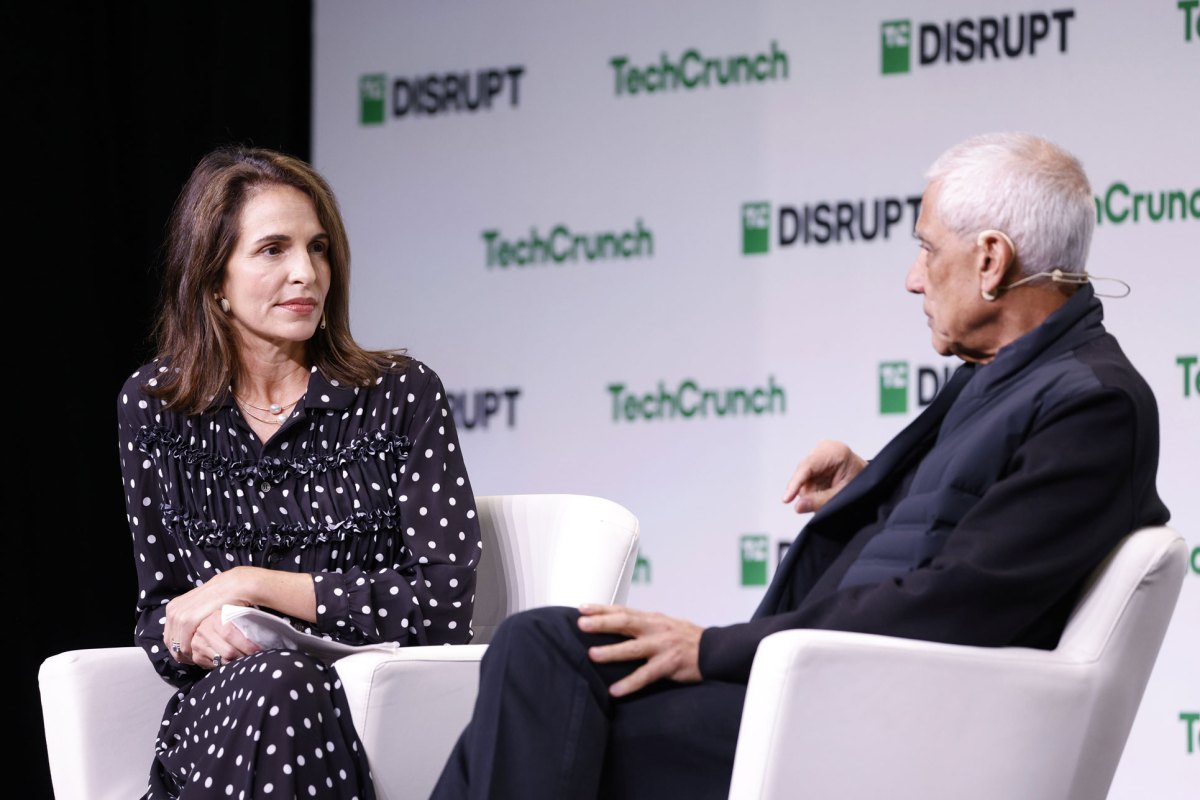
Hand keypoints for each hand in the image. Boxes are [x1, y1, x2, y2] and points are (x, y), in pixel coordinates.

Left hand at [164, 567, 256, 665]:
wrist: (232, 586)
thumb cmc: (220, 598)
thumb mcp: (200, 606)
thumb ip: (191, 616)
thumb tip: (188, 632)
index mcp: (173, 608)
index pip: (169, 636)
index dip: (177, 649)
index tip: (189, 656)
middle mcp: (173, 611)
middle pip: (170, 642)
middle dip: (180, 654)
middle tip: (194, 660)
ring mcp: (179, 615)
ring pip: (176, 646)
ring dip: (187, 656)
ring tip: (199, 659)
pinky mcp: (188, 620)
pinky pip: (184, 644)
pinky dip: (191, 653)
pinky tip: (200, 655)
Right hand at [187, 610, 261, 668]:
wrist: (203, 627)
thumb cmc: (225, 623)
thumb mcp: (233, 617)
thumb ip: (244, 623)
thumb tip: (265, 634)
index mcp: (216, 618)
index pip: (230, 633)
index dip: (246, 644)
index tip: (257, 650)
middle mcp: (204, 630)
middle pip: (227, 651)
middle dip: (243, 657)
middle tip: (253, 658)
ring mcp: (198, 644)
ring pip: (222, 660)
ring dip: (236, 663)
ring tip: (245, 661)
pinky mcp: (196, 656)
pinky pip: (215, 666)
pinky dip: (226, 666)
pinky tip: (233, 663)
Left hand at [577, 604, 702, 696]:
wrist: (714, 650)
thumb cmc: (685, 639)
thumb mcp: (663, 625)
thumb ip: (642, 625)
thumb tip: (616, 625)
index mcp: (652, 618)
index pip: (623, 610)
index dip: (602, 608)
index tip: (582, 607)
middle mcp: (656, 629)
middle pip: (625, 622)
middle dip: (602, 623)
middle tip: (581, 624)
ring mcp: (663, 646)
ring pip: (633, 648)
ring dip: (612, 652)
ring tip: (593, 655)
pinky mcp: (670, 664)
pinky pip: (647, 675)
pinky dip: (630, 683)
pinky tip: (616, 690)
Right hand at [782, 439, 867, 513]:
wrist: (870, 479)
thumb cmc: (861, 483)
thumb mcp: (842, 494)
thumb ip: (820, 501)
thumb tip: (797, 507)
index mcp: (834, 451)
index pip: (807, 467)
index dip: (795, 484)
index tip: (786, 499)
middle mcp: (823, 448)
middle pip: (803, 474)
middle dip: (808, 491)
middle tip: (822, 501)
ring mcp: (818, 453)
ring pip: (802, 478)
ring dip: (811, 491)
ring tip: (828, 494)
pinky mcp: (815, 460)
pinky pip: (806, 478)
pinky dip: (812, 488)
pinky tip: (823, 490)